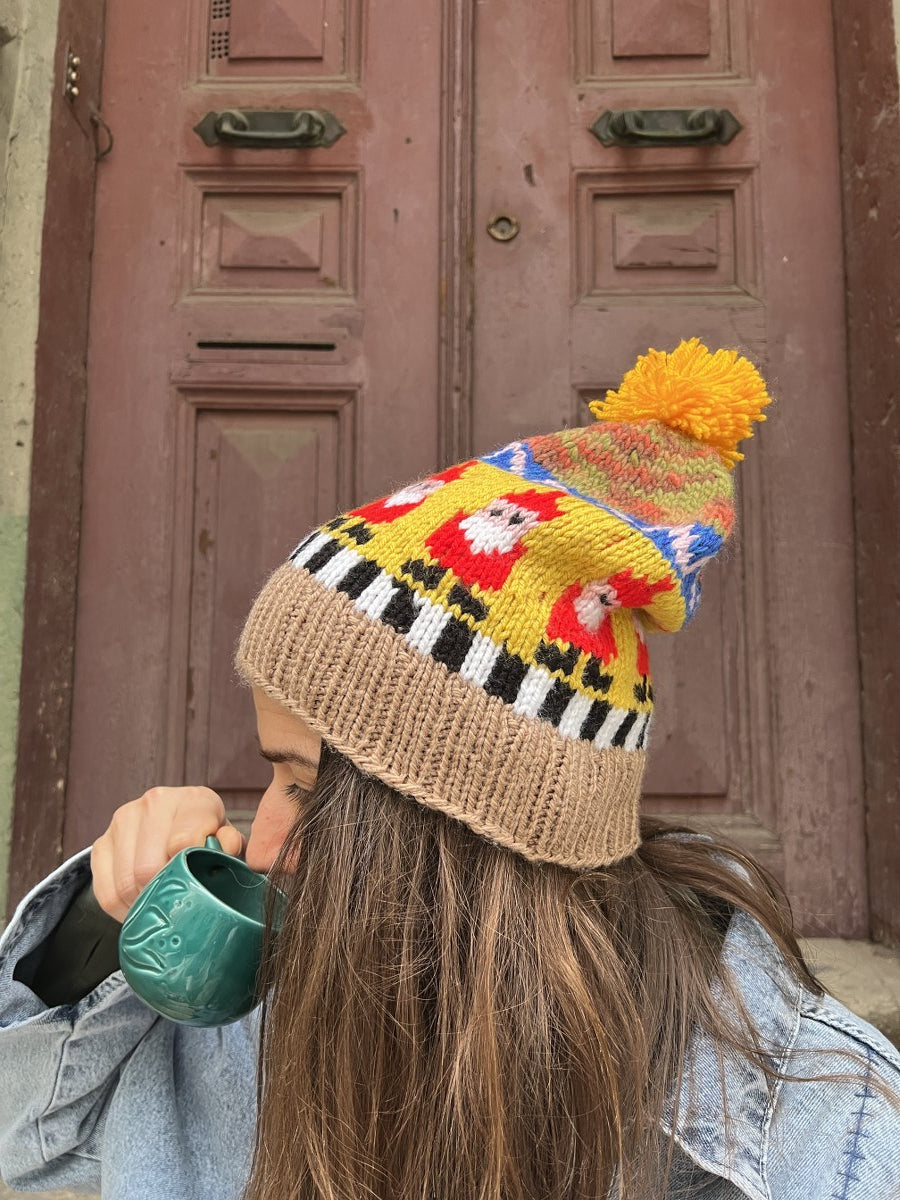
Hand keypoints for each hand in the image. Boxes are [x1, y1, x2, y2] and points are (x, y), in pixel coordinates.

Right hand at [90, 786, 243, 921]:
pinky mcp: (102, 842)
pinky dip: (121, 908)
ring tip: (158, 907)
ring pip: (125, 882)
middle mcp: (156, 802)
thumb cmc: (208, 838)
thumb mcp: (226, 842)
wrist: (177, 825)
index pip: (183, 842)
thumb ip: (230, 845)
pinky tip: (139, 906)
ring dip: (142, 904)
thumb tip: (226, 847)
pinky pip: (105, 891)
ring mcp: (124, 819)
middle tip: (174, 906)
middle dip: (162, 895)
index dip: (188, 873)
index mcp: (194, 800)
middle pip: (148, 868)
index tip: (195, 887)